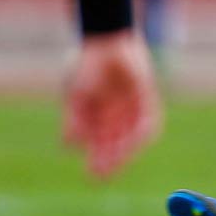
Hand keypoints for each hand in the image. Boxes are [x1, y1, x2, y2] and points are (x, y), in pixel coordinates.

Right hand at [62, 28, 160, 178]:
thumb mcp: (75, 95)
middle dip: (109, 160)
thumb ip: (73, 120)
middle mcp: (114, 116)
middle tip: (103, 174)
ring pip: (130, 136)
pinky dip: (142, 132)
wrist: (105, 40)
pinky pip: (148, 120)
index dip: (96, 161)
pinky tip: (135, 141)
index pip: (98, 145)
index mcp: (95, 117)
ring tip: (118, 161)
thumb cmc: (85, 65)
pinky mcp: (146, 98)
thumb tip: (67, 147)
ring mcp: (130, 108)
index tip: (92, 175)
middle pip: (114, 145)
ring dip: (125, 150)